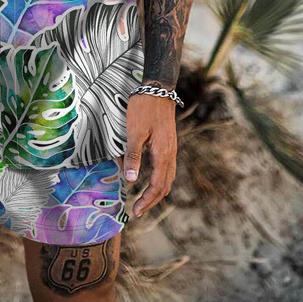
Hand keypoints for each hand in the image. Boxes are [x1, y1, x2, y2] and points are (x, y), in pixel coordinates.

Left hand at [123, 93, 177, 217]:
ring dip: (157, 191)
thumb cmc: (143, 109)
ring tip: (145, 200)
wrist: (158, 90)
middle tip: (138, 210)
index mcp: (162, 154)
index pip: (157, 185)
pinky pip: (167, 168)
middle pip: (164, 186)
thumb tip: (130, 180)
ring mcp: (171, 149)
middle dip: (152, 200)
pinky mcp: (168, 143)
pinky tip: (151, 179)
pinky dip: (160, 179)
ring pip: (168, 178)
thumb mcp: (134, 132)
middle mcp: (170, 154)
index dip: (146, 200)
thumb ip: (133, 156)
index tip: (136, 211)